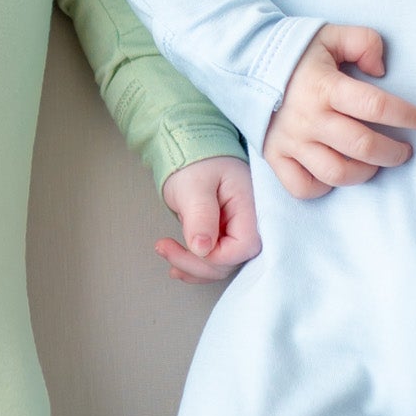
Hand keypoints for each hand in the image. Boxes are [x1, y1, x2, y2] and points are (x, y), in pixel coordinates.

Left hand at [157, 156, 260, 282]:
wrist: (191, 150)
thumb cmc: (196, 161)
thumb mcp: (194, 185)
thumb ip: (201, 216)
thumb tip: (203, 249)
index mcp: (250, 206)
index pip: (244, 246)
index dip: (217, 255)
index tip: (191, 245)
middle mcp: (249, 222)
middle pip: (231, 260)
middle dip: (196, 262)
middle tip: (165, 247)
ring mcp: (237, 230)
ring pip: (221, 265)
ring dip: (191, 266)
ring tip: (165, 251)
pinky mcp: (225, 235)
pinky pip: (214, 260)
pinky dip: (195, 265)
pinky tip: (176, 265)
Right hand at [263, 23, 415, 201]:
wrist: (244, 63)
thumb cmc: (296, 52)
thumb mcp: (332, 35)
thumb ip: (364, 42)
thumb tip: (380, 71)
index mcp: (325, 86)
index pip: (376, 106)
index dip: (407, 116)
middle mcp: (309, 118)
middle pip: (362, 146)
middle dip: (393, 152)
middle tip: (405, 151)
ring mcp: (291, 141)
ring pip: (337, 172)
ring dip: (365, 172)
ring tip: (375, 164)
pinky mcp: (275, 157)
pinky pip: (302, 187)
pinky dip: (324, 187)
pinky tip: (337, 174)